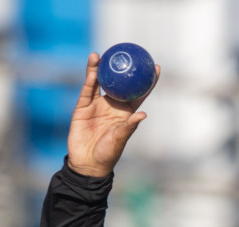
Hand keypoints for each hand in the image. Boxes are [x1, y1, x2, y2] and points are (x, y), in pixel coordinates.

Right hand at [67, 52, 159, 176]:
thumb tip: (142, 114)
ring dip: (102, 68)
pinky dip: (90, 76)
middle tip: (128, 52)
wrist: (87, 163)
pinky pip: (88, 89)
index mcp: (125, 114)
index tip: (155, 67)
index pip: (138, 94)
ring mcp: (97, 105)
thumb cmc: (107, 154)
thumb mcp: (119, 140)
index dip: (147, 81)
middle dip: (123, 68)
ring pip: (101, 82)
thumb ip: (129, 126)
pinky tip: (93, 64)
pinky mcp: (83, 107)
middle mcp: (112, 106)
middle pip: (119, 83)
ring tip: (105, 54)